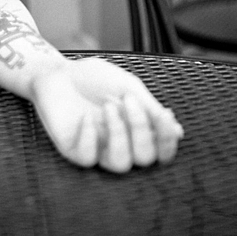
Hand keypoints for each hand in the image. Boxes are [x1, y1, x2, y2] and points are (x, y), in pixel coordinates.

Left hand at [30, 57, 183, 172]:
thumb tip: (178, 131)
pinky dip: (90, 138)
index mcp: (136, 132)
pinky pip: (87, 158)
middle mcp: (119, 145)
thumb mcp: (127, 86)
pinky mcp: (73, 149)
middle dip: (140, 128)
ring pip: (119, 165)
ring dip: (118, 134)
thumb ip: (150, 108)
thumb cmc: (93, 78)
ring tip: (107, 106)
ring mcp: (96, 150)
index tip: (163, 115)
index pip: (161, 151)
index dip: (167, 140)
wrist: (57, 70)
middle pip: (144, 158)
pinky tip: (86, 118)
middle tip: (127, 99)